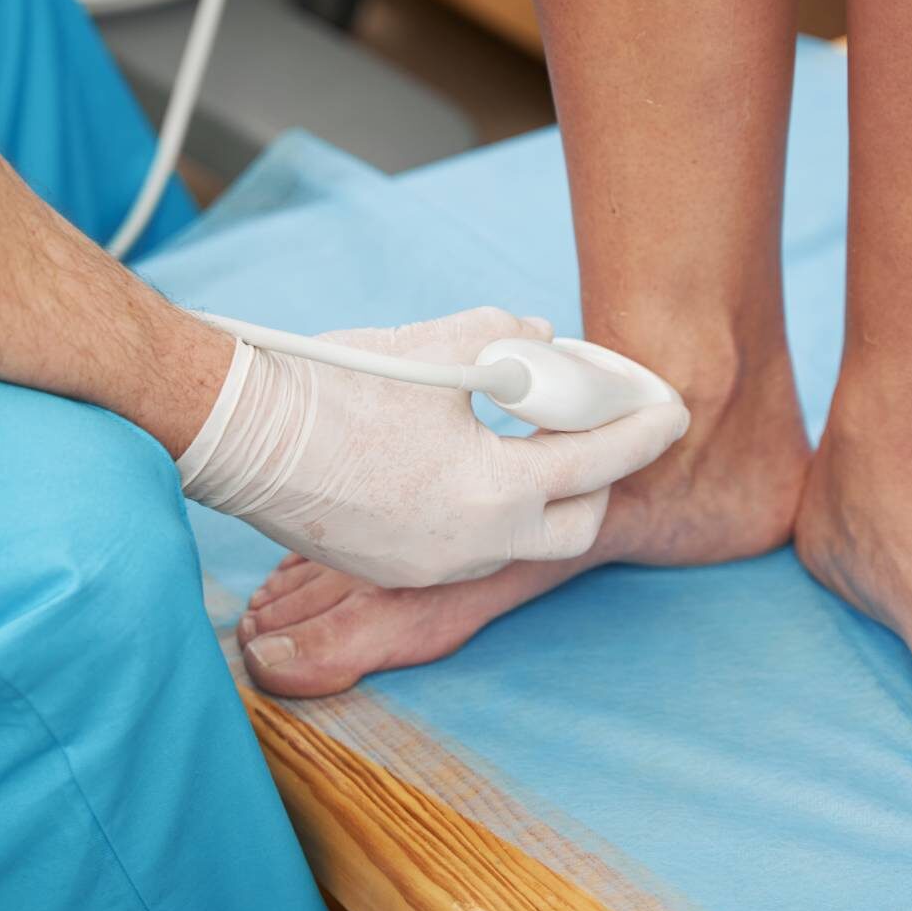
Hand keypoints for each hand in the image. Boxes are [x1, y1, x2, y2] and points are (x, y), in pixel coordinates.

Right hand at [177, 307, 689, 586]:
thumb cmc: (336, 385)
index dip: (643, 428)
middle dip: (599, 479)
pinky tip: (463, 463)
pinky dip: (484, 507)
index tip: (673, 407)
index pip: (599, 462)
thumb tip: (543, 341)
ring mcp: (431, 568)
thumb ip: (512, 340)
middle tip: (593, 429)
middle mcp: (473, 545)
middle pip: (575, 526)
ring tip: (525, 437)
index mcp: (496, 491)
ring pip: (518, 538)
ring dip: (537, 494)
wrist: (239, 433)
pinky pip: (465, 544)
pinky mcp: (394, 570)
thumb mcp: (442, 344)